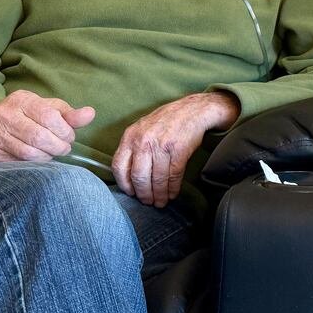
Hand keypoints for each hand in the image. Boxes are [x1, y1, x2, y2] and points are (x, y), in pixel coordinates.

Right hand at [0, 90, 94, 161]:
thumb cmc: (23, 116)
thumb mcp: (45, 108)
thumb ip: (69, 113)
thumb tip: (90, 114)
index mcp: (22, 100)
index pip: (50, 117)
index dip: (65, 131)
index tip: (70, 136)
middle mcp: (5, 116)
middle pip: (40, 137)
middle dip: (59, 146)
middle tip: (64, 148)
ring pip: (30, 153)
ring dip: (48, 157)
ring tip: (52, 153)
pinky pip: (18, 163)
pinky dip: (34, 164)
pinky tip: (38, 159)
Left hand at [111, 91, 238, 206]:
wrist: (193, 110)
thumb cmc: (167, 121)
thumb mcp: (142, 128)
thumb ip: (133, 147)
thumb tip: (128, 175)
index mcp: (130, 136)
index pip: (119, 166)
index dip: (124, 184)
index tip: (131, 193)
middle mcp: (144, 141)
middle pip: (138, 176)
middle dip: (143, 194)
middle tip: (147, 202)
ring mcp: (162, 145)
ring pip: (157, 178)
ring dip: (159, 194)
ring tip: (160, 202)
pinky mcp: (179, 149)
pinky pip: (173, 175)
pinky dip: (173, 188)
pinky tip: (172, 194)